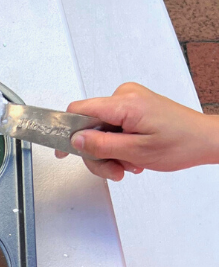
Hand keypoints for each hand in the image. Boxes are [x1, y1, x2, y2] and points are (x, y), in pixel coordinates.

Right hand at [54, 82, 218, 182]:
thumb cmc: (181, 143)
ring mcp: (130, 100)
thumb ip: (102, 145)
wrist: (204, 140)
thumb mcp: (136, 151)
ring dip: (110, 152)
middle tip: (113, 170)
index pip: (79, 110)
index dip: (67, 132)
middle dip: (98, 153)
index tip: (63, 151)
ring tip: (128, 165)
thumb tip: (75, 140)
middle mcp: (125, 96)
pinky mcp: (134, 107)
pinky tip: (132, 156)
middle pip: (90, 126)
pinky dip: (118, 145)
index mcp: (125, 103)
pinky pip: (113, 127)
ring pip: (101, 131)